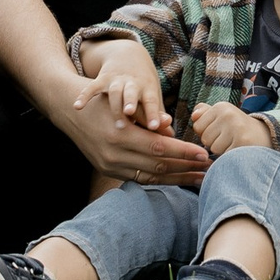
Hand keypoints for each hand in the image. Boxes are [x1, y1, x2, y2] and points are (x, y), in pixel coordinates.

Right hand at [62, 47, 209, 185]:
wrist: (70, 111)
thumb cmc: (103, 101)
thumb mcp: (126, 105)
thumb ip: (149, 120)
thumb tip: (174, 132)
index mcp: (120, 136)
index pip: (159, 148)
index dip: (184, 152)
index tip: (204, 154)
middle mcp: (114, 154)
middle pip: (157, 165)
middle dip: (186, 167)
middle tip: (209, 168)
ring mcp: (110, 166)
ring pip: (150, 176)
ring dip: (177, 178)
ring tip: (199, 177)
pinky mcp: (108, 171)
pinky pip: (139, 178)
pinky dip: (160, 179)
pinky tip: (177, 178)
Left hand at [189, 100, 274, 156]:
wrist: (265, 136)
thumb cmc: (237, 128)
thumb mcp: (222, 116)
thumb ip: (204, 113)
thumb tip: (194, 115)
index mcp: (221, 106)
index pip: (198, 126)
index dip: (207, 133)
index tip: (221, 131)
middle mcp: (228, 114)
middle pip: (205, 139)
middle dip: (215, 143)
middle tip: (229, 139)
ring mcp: (236, 127)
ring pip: (214, 149)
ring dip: (223, 151)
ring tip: (235, 144)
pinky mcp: (243, 142)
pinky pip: (224, 156)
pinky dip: (231, 157)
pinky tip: (240, 150)